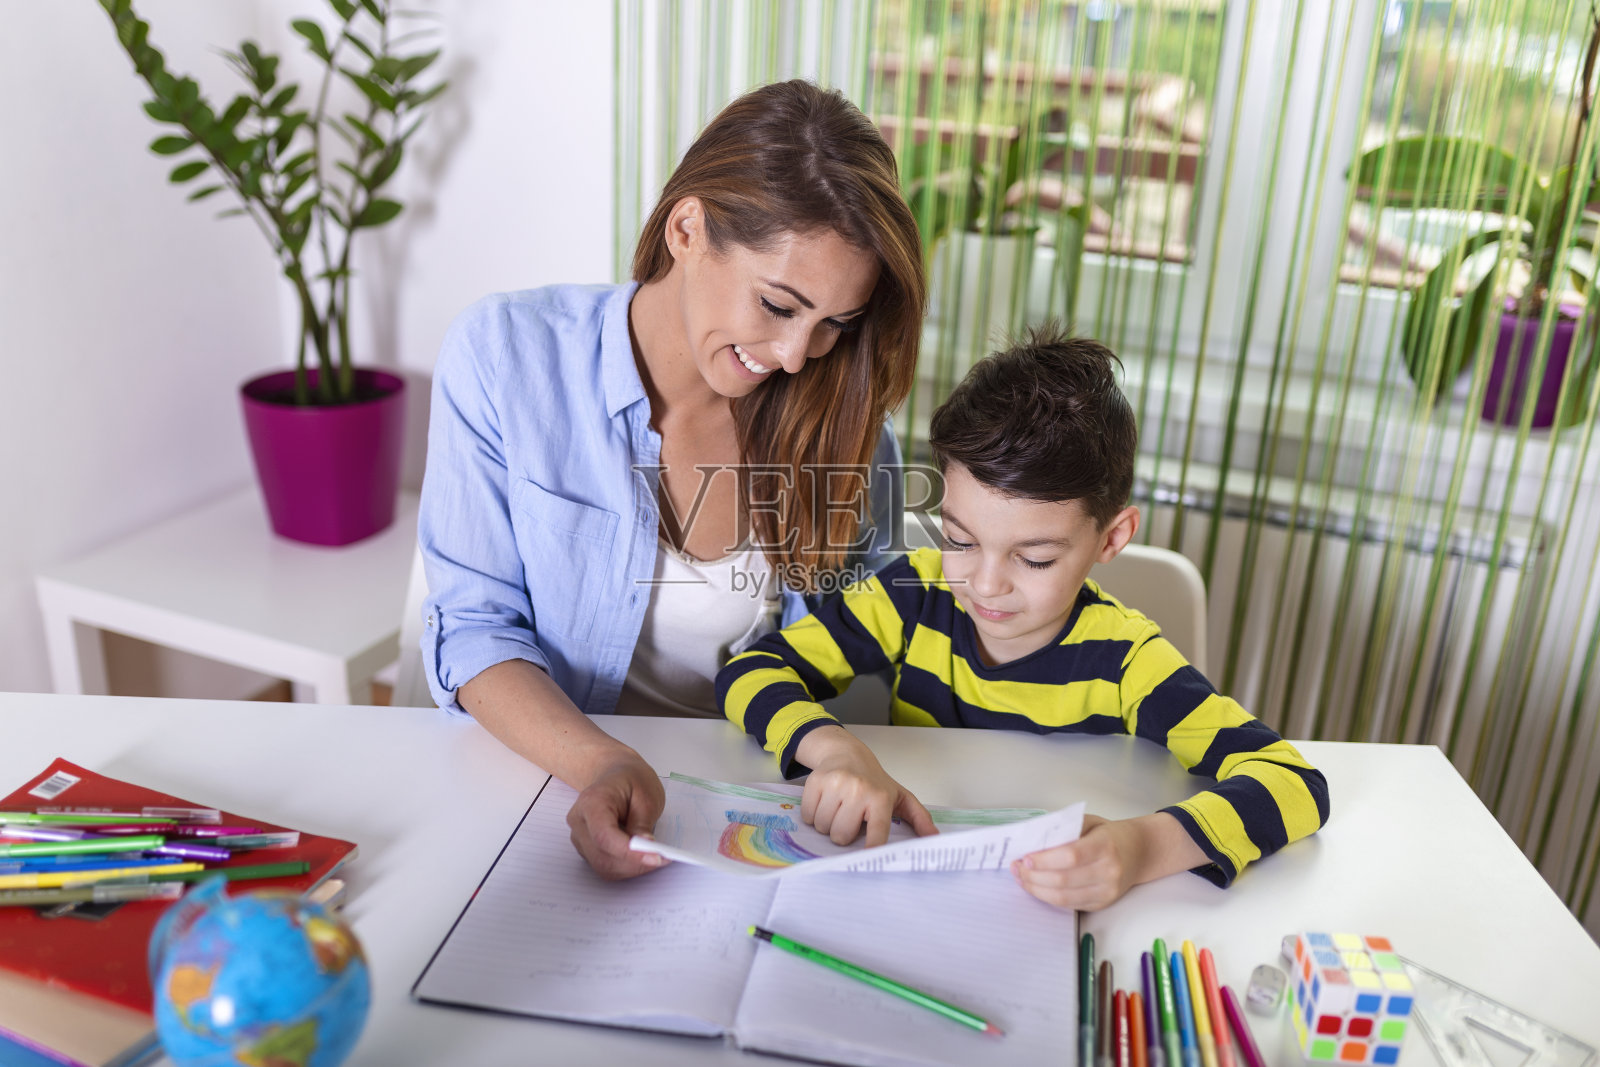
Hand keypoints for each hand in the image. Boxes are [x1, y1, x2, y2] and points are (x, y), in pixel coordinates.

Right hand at [566, 754, 668, 879]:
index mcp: (592, 802)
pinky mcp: (587, 849)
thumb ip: (643, 823)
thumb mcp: (646, 794)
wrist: (615, 774)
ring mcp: (580, 837)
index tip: (655, 857)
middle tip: (662, 858)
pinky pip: (605, 866)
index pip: (604, 836)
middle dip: (634, 863)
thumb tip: (645, 849)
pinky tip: (641, 855)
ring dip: (632, 867)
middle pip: (602, 856)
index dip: (629, 852)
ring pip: (603, 866)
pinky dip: (626, 866)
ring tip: (654, 855)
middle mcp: (579, 822)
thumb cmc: (630, 780)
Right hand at [795, 725, 937, 846]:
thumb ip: (919, 818)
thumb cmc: (874, 781)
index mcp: (880, 798)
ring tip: (838, 810)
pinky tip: (825, 803)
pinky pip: (807, 816)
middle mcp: (858, 790)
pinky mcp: (815, 781)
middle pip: (841, 836)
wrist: (847, 753)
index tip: (868, 858)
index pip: (876, 835)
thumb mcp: (900, 797)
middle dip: (843, 834)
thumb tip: (935, 838)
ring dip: (827, 825)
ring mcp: (835, 784)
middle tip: (850, 820)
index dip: (871, 850)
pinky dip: (813, 815)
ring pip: (822, 827)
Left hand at [1010, 811, 1206, 910]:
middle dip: (1033, 877)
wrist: (1141, 852)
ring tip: (1021, 879)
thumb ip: (1064, 829)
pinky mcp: (1102, 904)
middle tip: (1016, 868)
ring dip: (1036, 890)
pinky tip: (1037, 887)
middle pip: (1063, 880)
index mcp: (1105, 846)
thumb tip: (1032, 841)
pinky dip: (1048, 897)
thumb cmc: (1110, 834)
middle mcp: (1109, 871)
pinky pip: (1069, 905)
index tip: (1024, 858)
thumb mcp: (1089, 822)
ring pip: (1063, 897)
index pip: (1070, 856)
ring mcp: (1107, 891)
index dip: (1044, 860)